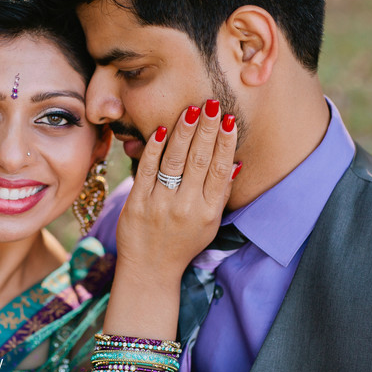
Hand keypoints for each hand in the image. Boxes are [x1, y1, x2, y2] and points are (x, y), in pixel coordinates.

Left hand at [117, 99, 238, 280]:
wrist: (150, 269)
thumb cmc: (183, 244)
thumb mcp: (210, 224)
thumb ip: (220, 194)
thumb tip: (235, 162)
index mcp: (208, 212)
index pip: (219, 169)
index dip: (225, 143)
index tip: (229, 119)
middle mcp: (185, 207)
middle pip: (198, 160)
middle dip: (206, 129)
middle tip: (211, 102)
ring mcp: (159, 205)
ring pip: (173, 161)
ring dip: (183, 132)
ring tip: (191, 110)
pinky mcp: (137, 203)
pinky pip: (146, 170)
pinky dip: (154, 149)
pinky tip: (162, 129)